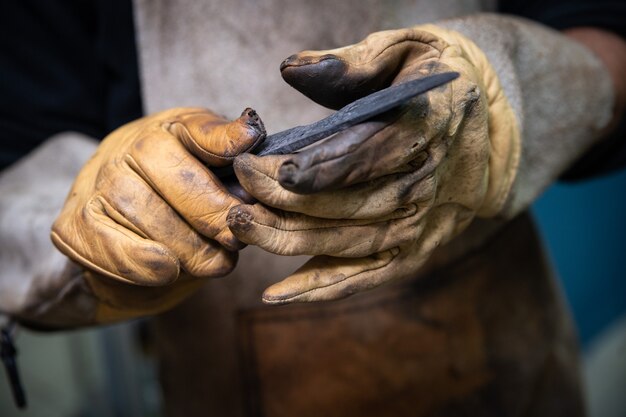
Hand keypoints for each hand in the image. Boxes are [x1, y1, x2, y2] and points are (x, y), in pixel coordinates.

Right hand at [51, 107, 264, 321]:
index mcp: (169, 130)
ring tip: (215, 262)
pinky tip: (168, 270)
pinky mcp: (74, 225)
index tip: (249, 144)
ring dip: (189, 249)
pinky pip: (111, 246)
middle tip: (236, 240)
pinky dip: (143, 263)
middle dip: (214, 215)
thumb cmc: (177, 199)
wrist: (117, 231)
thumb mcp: (210, 172)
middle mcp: (127, 147)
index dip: (225, 142)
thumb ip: (229, 158)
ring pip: (149, 217)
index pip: (200, 130)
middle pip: (177, 179)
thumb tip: (250, 135)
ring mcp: (97, 184)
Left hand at [227, 26, 519, 303]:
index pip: (367, 156)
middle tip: (238, 187)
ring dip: (289, 240)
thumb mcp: (402, 50)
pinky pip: (363, 276)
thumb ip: (349, 64)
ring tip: (240, 226)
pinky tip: (276, 292)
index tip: (263, 168)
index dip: (315, 168)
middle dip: (284, 200)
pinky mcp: (412, 251)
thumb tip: (291, 69)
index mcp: (427, 128)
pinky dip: (320, 287)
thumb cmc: (430, 81)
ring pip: (347, 243)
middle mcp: (427, 185)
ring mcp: (421, 225)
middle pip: (349, 205)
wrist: (487, 124)